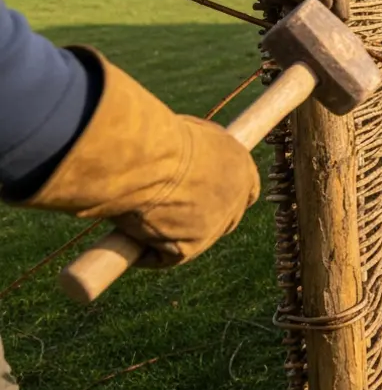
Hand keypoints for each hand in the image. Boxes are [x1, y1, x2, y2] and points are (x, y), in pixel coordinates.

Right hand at [18, 47, 259, 266]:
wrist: (146, 156)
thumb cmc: (159, 136)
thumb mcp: (187, 134)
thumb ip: (193, 148)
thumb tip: (182, 145)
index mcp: (241, 166)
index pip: (244, 188)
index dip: (223, 193)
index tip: (201, 194)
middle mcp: (235, 198)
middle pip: (224, 218)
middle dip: (199, 217)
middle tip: (166, 212)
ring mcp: (214, 225)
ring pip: (193, 238)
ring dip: (169, 233)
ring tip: (138, 217)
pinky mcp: (189, 248)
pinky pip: (165, 256)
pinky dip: (145, 251)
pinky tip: (128, 235)